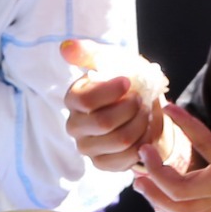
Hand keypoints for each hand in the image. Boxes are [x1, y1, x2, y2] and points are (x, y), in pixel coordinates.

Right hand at [62, 39, 169, 172]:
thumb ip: (89, 53)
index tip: (128, 81)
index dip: (111, 91)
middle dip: (131, 108)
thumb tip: (65, 48)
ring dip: (140, 123)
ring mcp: (87, 147)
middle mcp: (74, 126)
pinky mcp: (103, 163)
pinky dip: (142, 142)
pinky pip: (126, 159)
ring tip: (145, 112)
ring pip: (120, 140)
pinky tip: (144, 130)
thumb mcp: (111, 60)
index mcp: (73, 98)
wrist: (141, 105)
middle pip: (104, 122)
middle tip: (142, 98)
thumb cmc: (124, 80)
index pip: (86, 100)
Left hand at [147, 104, 210, 211]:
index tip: (170, 108)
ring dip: (156, 196)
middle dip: (157, 172)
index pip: (208, 148)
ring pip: (181, 207)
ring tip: (137, 181)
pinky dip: (171, 210)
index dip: (189, 126)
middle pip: (181, 189)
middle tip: (142, 151)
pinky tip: (161, 203)